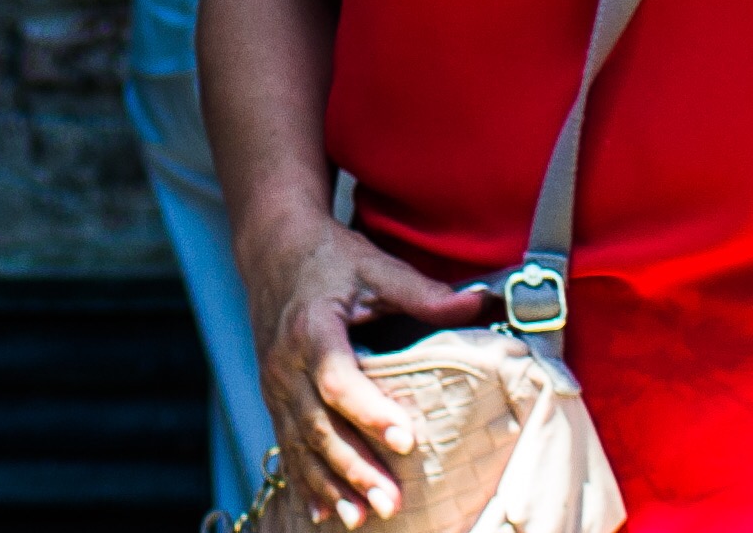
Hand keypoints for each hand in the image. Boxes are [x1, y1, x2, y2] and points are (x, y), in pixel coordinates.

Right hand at [239, 208, 479, 526]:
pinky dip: (306, 481)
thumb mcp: (374, 266)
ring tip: (361, 518)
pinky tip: (326, 512)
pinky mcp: (274, 396)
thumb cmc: (327, 256)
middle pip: (319, 425)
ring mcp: (275, 384)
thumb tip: (481, 302)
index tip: (406, 439)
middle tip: (392, 502)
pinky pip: (287, 445)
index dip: (370, 412)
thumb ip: (423, 292)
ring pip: (301, 444)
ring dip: (331, 484)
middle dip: (355, 468)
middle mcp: (286, 363)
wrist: (271, 246)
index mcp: (313, 328)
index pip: (339, 380)